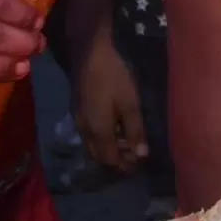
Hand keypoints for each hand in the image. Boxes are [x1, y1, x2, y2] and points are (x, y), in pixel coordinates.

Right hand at [75, 38, 146, 171]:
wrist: (89, 54)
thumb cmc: (113, 77)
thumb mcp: (130, 103)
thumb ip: (135, 130)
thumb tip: (141, 155)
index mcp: (98, 131)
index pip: (110, 160)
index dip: (125, 166)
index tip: (141, 164)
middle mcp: (84, 131)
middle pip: (99, 156)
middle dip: (117, 161)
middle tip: (136, 156)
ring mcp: (79, 121)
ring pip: (93, 146)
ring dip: (109, 150)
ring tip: (129, 143)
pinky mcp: (78, 111)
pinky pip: (90, 135)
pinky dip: (103, 139)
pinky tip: (116, 129)